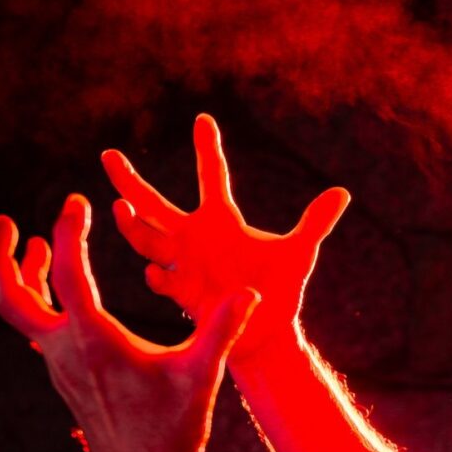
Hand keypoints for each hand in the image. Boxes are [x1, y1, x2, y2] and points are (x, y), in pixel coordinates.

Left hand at [0, 194, 259, 451]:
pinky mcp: (66, 379)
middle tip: (4, 221)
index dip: (69, 231)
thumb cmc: (176, 427)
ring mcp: (60, 368)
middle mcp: (66, 353)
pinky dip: (41, 302)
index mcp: (94, 342)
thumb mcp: (202, 374)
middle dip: (1, 257)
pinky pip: (39, 331)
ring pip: (21, 315)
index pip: (67, 273)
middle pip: (11, 297)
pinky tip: (62, 293)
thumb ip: (223, 329)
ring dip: (20, 277)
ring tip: (31, 245)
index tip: (78, 201)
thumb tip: (251, 292)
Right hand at [102, 114, 347, 364]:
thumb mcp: (299, 253)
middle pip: (154, 203)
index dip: (207, 149)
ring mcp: (183, 264)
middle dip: (130, 181)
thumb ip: (315, 222)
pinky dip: (158, 276)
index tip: (204, 119)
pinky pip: (163, 281)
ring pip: (145, 239)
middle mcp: (194, 238)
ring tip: (120, 207)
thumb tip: (342, 192)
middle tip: (108, 154)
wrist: (268, 332)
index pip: (211, 176)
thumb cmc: (280, 290)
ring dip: (132, 225)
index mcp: (221, 220)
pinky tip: (155, 271)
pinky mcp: (182, 294)